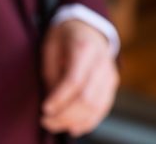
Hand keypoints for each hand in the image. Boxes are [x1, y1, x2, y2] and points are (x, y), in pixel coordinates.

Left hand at [40, 19, 118, 136]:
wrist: (87, 27)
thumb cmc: (63, 36)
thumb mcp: (50, 46)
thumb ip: (51, 73)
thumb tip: (53, 102)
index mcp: (84, 48)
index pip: (74, 80)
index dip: (59, 98)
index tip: (44, 109)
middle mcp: (102, 63)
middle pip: (87, 97)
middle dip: (65, 114)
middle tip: (46, 121)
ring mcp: (110, 74)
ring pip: (96, 106)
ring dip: (75, 121)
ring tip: (55, 126)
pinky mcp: (112, 84)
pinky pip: (103, 108)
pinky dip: (89, 121)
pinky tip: (74, 128)